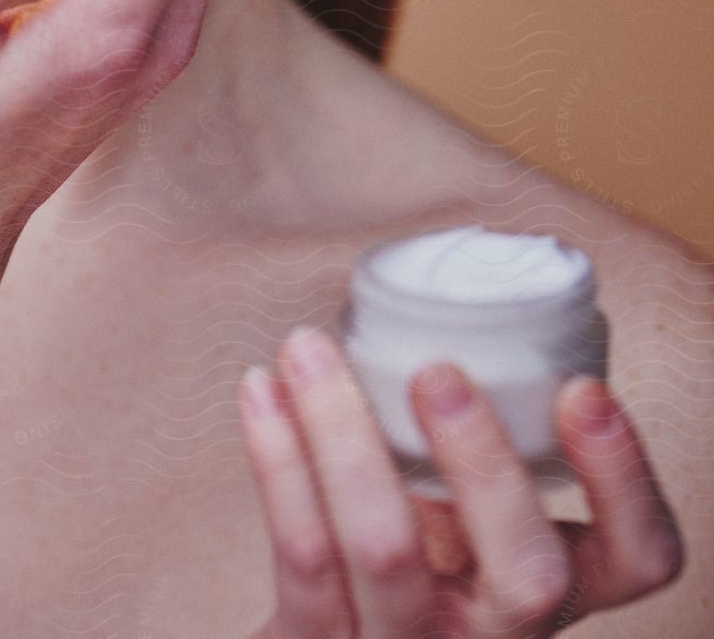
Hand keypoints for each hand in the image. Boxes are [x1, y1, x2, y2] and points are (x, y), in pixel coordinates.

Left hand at [238, 326, 684, 635]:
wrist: (324, 635)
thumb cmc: (401, 551)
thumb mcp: (462, 514)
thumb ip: (479, 442)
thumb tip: (449, 293)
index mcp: (549, 585)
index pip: (637, 558)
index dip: (622, 480)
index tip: (580, 389)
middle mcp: (495, 634)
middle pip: (528, 575)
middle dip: (486, 464)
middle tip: (437, 372)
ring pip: (387, 550)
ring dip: (344, 430)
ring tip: (308, 347)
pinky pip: (301, 554)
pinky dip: (278, 458)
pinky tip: (261, 391)